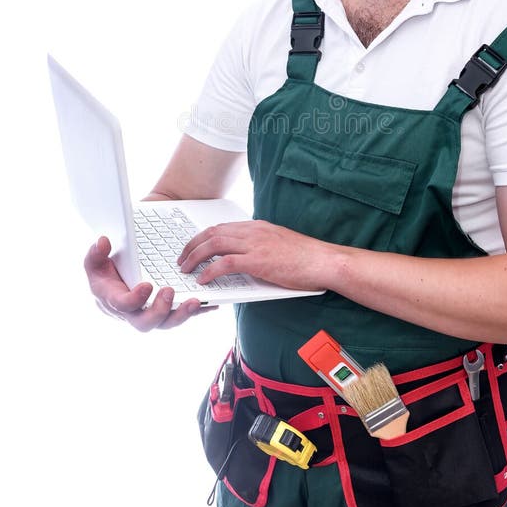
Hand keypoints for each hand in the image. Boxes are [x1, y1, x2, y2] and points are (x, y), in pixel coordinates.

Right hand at [84, 236, 214, 331]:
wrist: (113, 284)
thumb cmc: (105, 273)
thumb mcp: (95, 261)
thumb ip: (96, 253)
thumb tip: (102, 242)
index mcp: (114, 301)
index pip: (123, 306)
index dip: (135, 299)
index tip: (147, 285)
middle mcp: (133, 313)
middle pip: (147, 323)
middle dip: (160, 310)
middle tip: (170, 291)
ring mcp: (151, 314)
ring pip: (167, 322)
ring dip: (182, 314)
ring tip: (195, 301)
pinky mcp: (166, 312)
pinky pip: (181, 314)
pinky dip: (197, 311)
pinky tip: (210, 303)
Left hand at [177, 219, 337, 291]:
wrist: (324, 261)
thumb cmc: (306, 258)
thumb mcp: (278, 244)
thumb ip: (259, 247)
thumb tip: (242, 260)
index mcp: (257, 226)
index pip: (221, 227)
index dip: (202, 237)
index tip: (193, 247)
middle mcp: (253, 231)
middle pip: (212, 233)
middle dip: (192, 245)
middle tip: (182, 259)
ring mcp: (255, 244)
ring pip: (214, 244)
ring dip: (195, 257)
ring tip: (186, 269)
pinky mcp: (258, 260)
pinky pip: (226, 263)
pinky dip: (210, 270)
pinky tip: (204, 279)